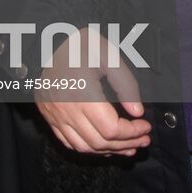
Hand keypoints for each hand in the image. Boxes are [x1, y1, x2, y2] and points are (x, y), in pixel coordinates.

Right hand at [35, 30, 150, 156]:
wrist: (46, 41)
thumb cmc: (79, 46)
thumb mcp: (108, 56)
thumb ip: (125, 84)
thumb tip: (137, 112)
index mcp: (82, 94)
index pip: (111, 128)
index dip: (133, 132)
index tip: (145, 126)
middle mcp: (67, 109)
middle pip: (100, 142)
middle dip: (127, 144)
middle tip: (143, 139)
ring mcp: (56, 116)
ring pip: (85, 147)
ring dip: (110, 151)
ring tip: (128, 147)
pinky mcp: (49, 117)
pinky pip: (70, 143)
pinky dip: (89, 149)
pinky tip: (103, 145)